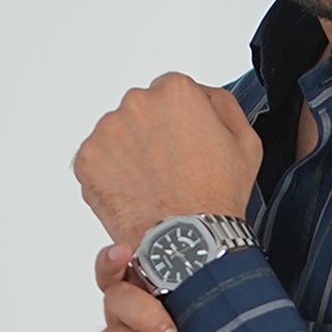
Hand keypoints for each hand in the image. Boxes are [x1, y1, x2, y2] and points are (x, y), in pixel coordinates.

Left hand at [73, 73, 262, 245]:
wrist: (186, 239)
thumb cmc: (216, 195)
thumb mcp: (245, 140)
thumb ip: (222, 103)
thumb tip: (203, 95)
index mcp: (176, 92)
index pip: (171, 92)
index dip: (180, 121)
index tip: (183, 143)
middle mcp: (137, 103)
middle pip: (141, 110)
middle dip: (151, 133)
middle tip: (169, 167)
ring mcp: (107, 130)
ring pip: (117, 134)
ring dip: (129, 152)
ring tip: (152, 183)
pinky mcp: (87, 158)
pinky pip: (97, 160)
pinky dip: (110, 174)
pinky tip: (134, 192)